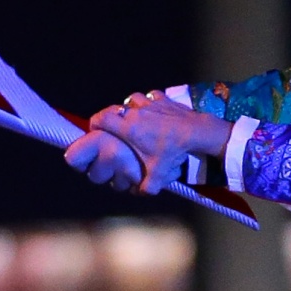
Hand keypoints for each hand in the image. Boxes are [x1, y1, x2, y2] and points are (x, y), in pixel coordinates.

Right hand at [66, 92, 230, 194]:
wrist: (196, 132)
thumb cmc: (172, 151)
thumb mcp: (158, 174)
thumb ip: (147, 186)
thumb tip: (141, 193)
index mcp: (128, 128)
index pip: (102, 119)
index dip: (95, 123)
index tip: (94, 129)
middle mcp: (135, 113)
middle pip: (115, 108)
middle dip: (111, 115)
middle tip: (112, 125)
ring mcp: (150, 103)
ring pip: (132, 100)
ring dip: (130, 107)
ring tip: (133, 116)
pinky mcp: (164, 99)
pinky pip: (151, 97)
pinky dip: (150, 102)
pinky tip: (153, 109)